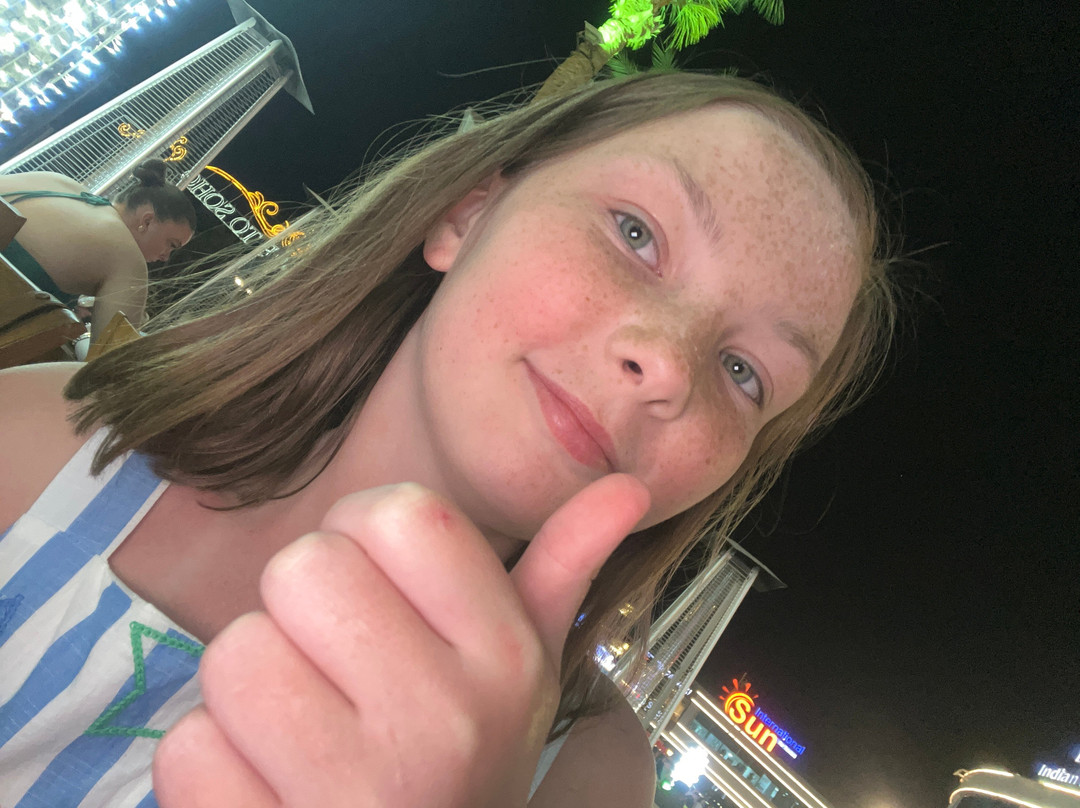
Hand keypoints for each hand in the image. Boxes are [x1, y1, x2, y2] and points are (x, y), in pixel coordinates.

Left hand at [153, 475, 649, 806]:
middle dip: (302, 612)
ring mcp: (353, 789)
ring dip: (253, 691)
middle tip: (336, 667)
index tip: (376, 589)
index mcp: (503, 657)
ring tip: (304, 730)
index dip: (362, 537)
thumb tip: (628, 488)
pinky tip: (270, 785)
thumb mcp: (523, 672)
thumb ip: (561, 572)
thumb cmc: (466, 760)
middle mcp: (439, 718)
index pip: (396, 511)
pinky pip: (187, 746)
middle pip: (302, 568)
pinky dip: (215, 764)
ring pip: (234, 653)